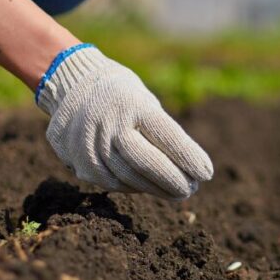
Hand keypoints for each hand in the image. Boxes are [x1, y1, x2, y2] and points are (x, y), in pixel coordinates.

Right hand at [37, 46, 213, 199]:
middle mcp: (109, 123)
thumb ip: (162, 132)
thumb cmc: (123, 96)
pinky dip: (135, 187)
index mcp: (132, 103)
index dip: (188, 157)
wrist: (72, 88)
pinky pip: (113, 182)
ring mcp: (91, 144)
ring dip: (157, 188)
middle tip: (192, 189)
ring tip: (177, 192)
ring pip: (130, 177)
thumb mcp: (145, 101)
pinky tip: (150, 187)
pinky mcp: (81, 162)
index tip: (207, 173)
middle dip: (173, 179)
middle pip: (146, 161)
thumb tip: (190, 168)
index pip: (166, 135)